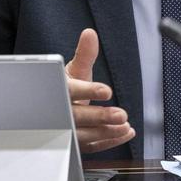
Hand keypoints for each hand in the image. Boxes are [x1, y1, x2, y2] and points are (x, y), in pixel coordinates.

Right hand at [66, 28, 134, 153]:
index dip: (88, 91)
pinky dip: (110, 142)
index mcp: (59, 91)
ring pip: (84, 135)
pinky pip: (91, 147)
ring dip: (106, 131)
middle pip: (77, 117)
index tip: (107, 91)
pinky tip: (125, 133)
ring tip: (125, 125)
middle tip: (121, 114)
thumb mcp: (75, 70)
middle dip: (100, 116)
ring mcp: (67, 131)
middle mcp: (60, 113)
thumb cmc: (67, 87)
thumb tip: (90, 34)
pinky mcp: (75, 143)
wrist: (55, 108)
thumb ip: (85, 54)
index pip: (71, 91)